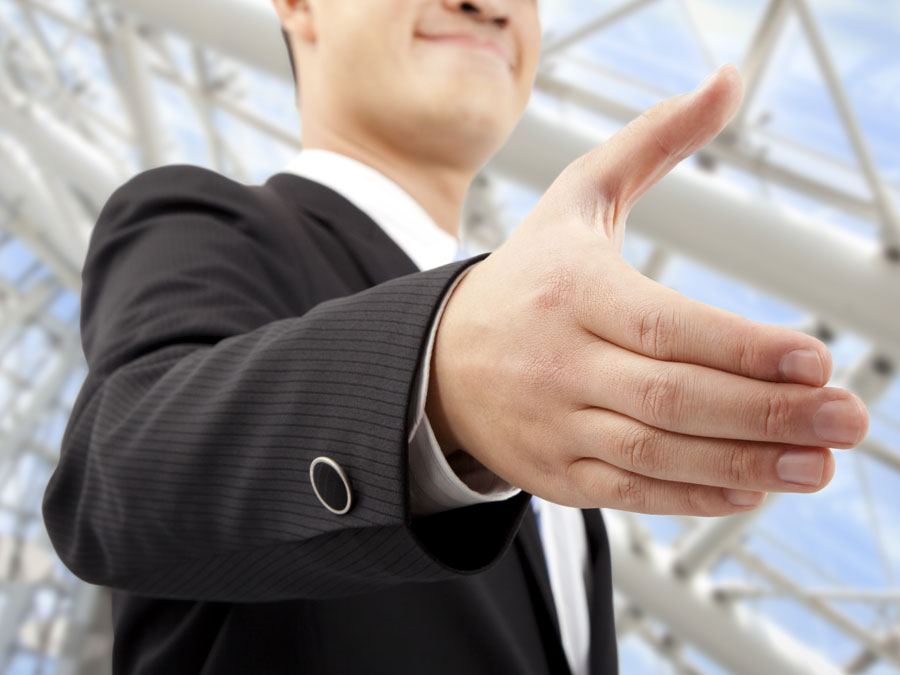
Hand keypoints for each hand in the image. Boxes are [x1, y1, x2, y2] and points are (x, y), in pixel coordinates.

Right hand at [426, 65, 868, 515]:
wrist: (442, 360)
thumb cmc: (528, 277)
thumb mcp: (576, 200)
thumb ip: (653, 143)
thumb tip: (725, 83)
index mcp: (570, 291)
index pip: (664, 326)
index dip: (742, 348)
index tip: (815, 360)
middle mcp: (558, 361)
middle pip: (672, 396)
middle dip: (767, 413)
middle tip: (848, 420)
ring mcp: (554, 423)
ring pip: (657, 451)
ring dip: (745, 462)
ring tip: (819, 464)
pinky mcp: (555, 471)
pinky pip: (630, 491)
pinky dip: (693, 494)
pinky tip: (753, 487)